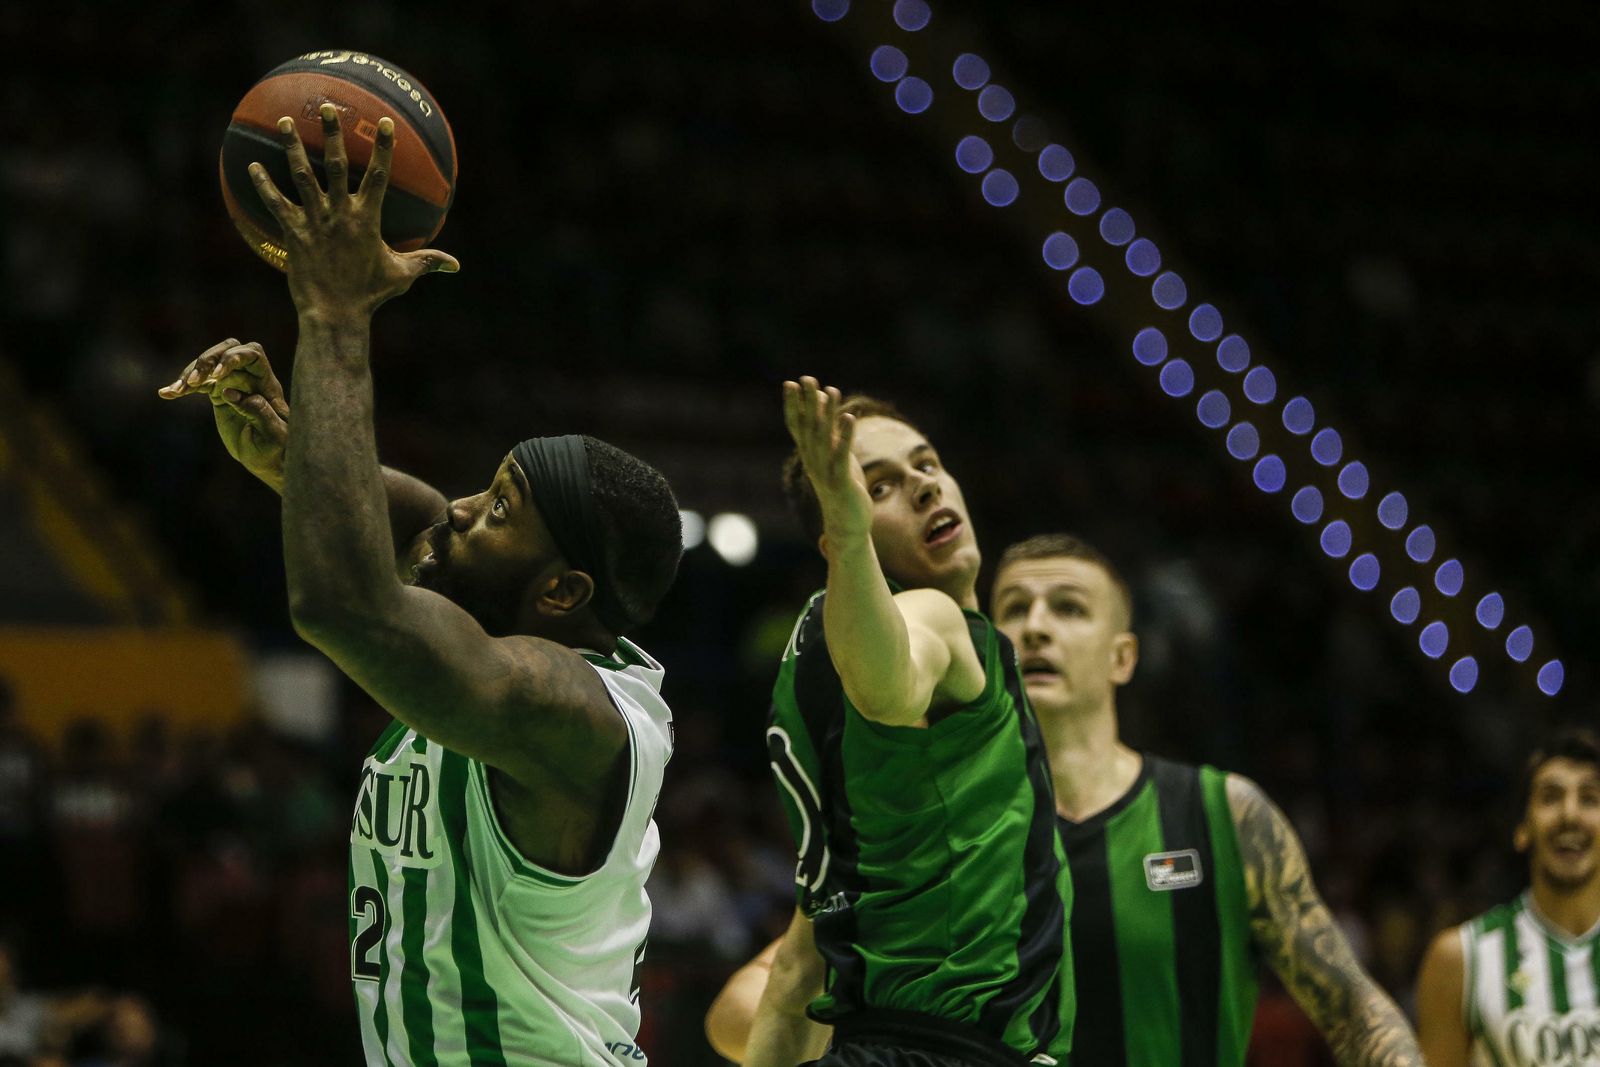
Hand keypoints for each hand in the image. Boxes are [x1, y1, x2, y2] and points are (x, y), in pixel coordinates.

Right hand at [158, 339, 289, 489]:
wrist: (268, 459)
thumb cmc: (278, 447)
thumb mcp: (274, 435)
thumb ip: (258, 412)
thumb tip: (229, 392)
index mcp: (267, 383)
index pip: (253, 354)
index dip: (234, 358)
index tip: (217, 375)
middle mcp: (249, 378)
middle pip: (228, 349)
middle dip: (208, 360)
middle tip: (194, 381)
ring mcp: (232, 384)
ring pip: (209, 365)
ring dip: (190, 374)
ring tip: (176, 391)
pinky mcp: (218, 394)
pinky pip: (197, 384)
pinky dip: (182, 388)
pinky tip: (166, 394)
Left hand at [249, 104, 457, 317]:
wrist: (335, 315)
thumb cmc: (369, 296)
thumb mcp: (402, 276)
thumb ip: (427, 263)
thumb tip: (456, 266)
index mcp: (368, 218)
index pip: (379, 175)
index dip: (383, 147)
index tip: (384, 122)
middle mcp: (341, 213)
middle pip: (337, 164)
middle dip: (332, 133)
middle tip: (327, 107)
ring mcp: (315, 221)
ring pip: (302, 175)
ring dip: (292, 147)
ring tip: (284, 122)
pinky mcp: (293, 233)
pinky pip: (275, 204)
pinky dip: (263, 184)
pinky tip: (251, 166)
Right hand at [783, 376, 870, 542]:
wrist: (845, 524)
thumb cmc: (842, 487)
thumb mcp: (835, 456)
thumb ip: (829, 433)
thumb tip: (826, 404)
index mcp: (809, 455)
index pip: (796, 426)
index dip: (792, 405)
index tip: (790, 383)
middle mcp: (813, 462)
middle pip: (808, 428)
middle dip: (807, 403)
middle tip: (806, 379)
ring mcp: (825, 472)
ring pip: (824, 439)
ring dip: (827, 414)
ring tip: (830, 391)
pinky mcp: (841, 482)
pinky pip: (842, 456)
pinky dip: (844, 436)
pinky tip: (849, 417)